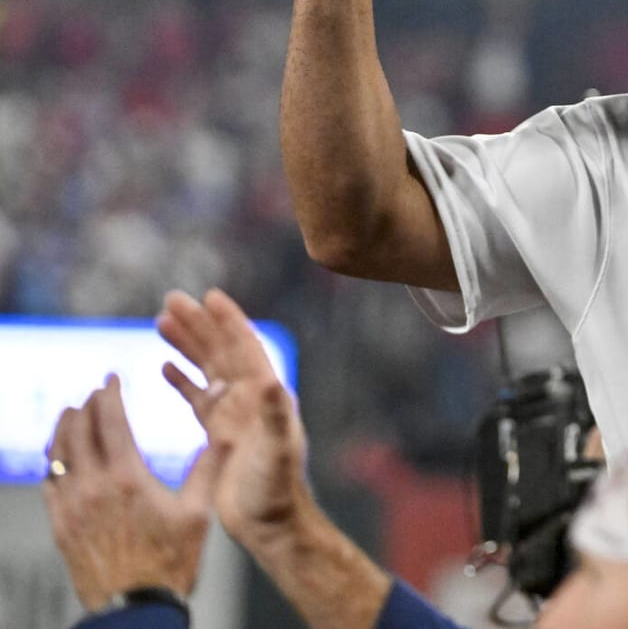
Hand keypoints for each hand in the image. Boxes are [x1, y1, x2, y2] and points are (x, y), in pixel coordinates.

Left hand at [43, 375, 217, 609]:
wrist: (135, 606)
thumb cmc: (168, 563)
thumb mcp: (197, 513)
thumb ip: (208, 470)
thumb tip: (227, 438)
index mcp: (127, 478)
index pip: (110, 420)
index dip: (109, 393)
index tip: (112, 378)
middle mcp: (93, 488)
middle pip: (78, 431)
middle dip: (85, 406)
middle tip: (94, 393)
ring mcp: (71, 507)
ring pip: (57, 454)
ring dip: (63, 429)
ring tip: (70, 415)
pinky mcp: (60, 527)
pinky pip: (49, 484)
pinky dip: (53, 461)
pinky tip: (60, 458)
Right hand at [158, 289, 311, 549]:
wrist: (269, 523)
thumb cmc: (276, 489)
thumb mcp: (277, 452)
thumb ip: (277, 418)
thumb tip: (274, 384)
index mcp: (264, 396)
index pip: (245, 348)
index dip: (228, 321)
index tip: (210, 295)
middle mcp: (251, 398)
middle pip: (221, 350)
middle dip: (199, 324)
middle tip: (172, 299)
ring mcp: (234, 413)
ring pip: (207, 369)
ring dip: (187, 345)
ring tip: (161, 321)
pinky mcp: (218, 432)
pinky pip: (197, 397)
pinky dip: (183, 380)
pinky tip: (164, 366)